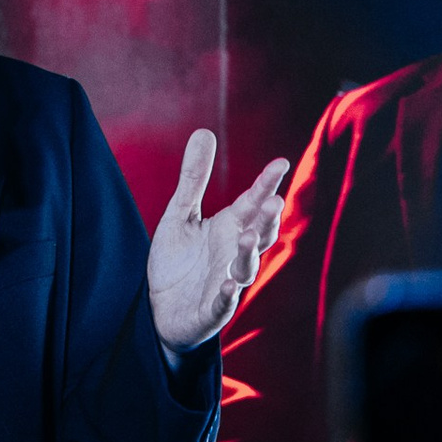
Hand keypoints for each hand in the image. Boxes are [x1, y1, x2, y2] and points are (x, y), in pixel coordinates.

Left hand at [146, 129, 289, 358]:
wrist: (160, 310)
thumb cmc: (177, 261)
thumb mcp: (180, 214)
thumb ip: (193, 178)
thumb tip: (204, 131)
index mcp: (229, 228)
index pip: (252, 203)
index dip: (266, 184)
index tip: (281, 163)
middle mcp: (234, 253)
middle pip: (259, 234)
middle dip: (268, 219)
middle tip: (274, 201)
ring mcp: (226, 282)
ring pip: (246, 268)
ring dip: (249, 253)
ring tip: (248, 235)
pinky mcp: (212, 310)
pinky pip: (222, 303)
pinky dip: (226, 295)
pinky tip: (226, 285)